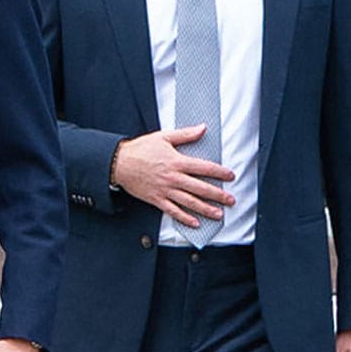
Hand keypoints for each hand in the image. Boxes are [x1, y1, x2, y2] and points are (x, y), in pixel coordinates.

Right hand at [112, 125, 234, 227]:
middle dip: (218, 195)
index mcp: (177, 162)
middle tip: (231, 200)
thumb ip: (185, 134)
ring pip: (190, 202)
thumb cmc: (140, 149)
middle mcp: (173, 178)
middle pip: (201, 188)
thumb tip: (202, 128)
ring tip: (219, 214)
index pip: (204, 168)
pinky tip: (195, 223)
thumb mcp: (163, 137)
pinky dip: (185, 218)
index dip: (220, 172)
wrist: (120, 163)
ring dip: (206, 209)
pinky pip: (173, 211)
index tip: (230, 176)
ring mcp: (165, 190)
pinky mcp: (156, 199)